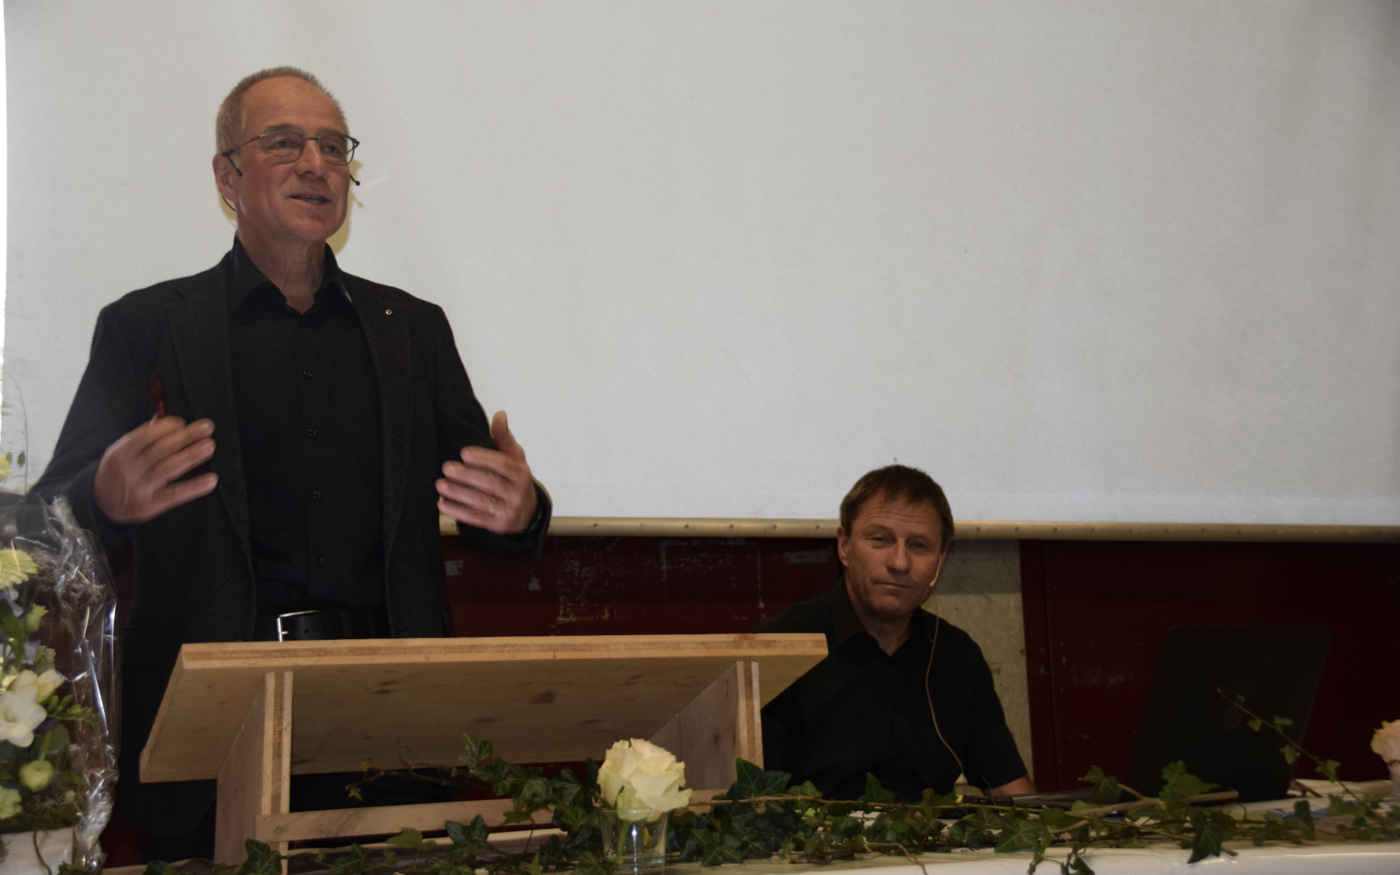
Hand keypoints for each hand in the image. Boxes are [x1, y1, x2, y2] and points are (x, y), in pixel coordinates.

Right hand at [93, 417, 218, 524]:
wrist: (101, 504)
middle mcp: (130, 470)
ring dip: (191, 457)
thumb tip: (163, 419)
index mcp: (121, 453)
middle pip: (161, 451)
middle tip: (206, 428)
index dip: (166, 427)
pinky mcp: (151, 505)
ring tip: (209, 446)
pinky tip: (210, 480)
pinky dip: (194, 487)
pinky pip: (175, 495)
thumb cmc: (117, 471)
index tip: (182, 423)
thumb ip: (142, 436)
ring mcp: (140, 489)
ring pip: (168, 470)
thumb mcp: (121, 451)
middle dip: (185, 438)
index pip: (145, 436)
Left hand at [437, 410, 538, 533]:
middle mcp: (517, 493)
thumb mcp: (514, 457)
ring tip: (439, 485)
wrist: (527, 512)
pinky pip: (475, 519)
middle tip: (446, 468)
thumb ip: (504, 437)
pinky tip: (442, 504)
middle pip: (490, 484)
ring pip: (480, 501)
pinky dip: (457, 512)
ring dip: (458, 494)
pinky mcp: (497, 525)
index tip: (464, 453)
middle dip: (466, 476)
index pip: (503, 465)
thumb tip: (499, 414)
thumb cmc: (515, 478)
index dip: (484, 458)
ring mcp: (507, 511)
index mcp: (521, 473)